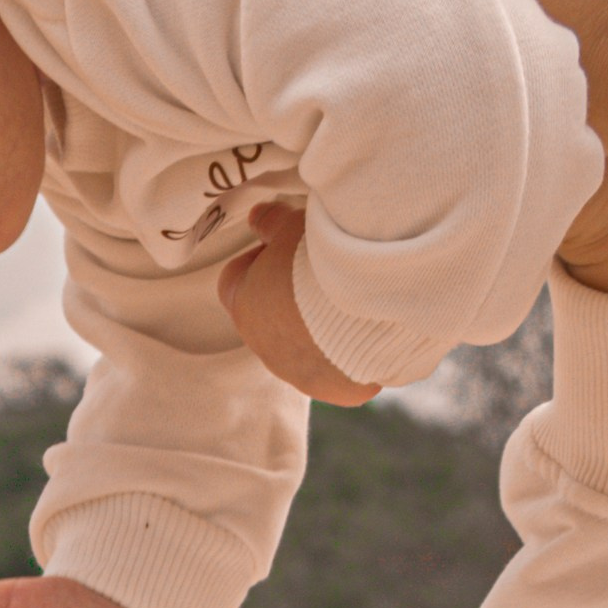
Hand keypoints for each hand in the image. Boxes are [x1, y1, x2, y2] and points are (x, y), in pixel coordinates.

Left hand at [218, 198, 384, 400]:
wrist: (366, 300)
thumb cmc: (319, 257)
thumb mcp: (292, 225)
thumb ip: (272, 223)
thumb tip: (257, 217)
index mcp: (245, 306)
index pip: (236, 281)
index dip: (259, 260)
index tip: (284, 245)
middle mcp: (266, 348)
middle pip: (270, 319)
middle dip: (292, 297)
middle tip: (324, 271)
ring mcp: (302, 374)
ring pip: (305, 350)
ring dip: (321, 329)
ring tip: (353, 300)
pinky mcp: (339, 390)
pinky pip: (341, 371)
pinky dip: (351, 354)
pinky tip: (372, 329)